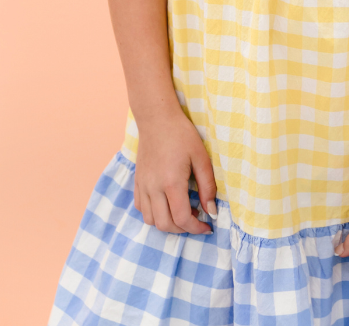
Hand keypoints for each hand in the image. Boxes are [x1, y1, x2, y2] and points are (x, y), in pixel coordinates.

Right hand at [133, 108, 216, 234]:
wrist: (157, 119)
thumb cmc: (182, 135)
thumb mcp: (201, 158)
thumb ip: (207, 186)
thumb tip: (211, 211)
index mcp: (171, 183)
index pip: (182, 219)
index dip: (196, 228)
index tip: (207, 227)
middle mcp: (153, 188)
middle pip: (165, 225)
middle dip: (183, 229)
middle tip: (197, 220)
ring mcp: (142, 186)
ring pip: (150, 220)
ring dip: (167, 223)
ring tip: (182, 212)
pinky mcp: (137, 182)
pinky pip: (141, 208)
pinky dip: (154, 214)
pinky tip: (166, 204)